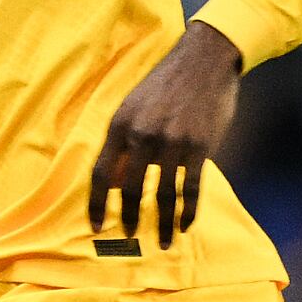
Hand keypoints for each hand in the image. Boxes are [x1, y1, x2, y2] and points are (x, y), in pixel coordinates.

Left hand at [90, 20, 242, 246]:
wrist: (204, 59)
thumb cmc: (166, 82)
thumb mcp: (134, 104)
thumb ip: (125, 139)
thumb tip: (119, 177)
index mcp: (120, 125)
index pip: (102, 174)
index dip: (98, 205)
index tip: (97, 227)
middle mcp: (143, 136)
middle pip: (131, 189)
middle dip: (130, 218)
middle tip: (130, 237)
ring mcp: (172, 142)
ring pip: (163, 193)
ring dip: (162, 223)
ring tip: (163, 242)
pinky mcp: (199, 146)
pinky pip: (191, 187)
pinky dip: (189, 210)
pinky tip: (187, 223)